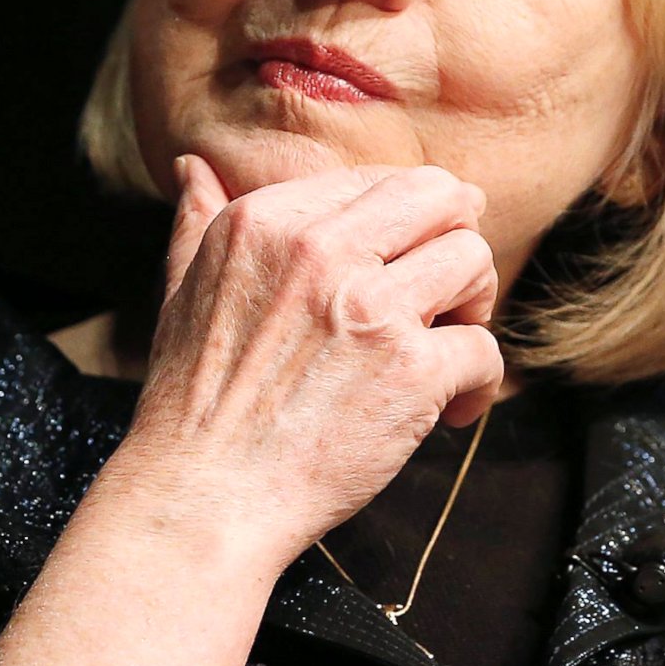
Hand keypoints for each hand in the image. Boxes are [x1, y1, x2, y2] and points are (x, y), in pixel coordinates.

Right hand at [106, 153, 503, 573]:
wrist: (204, 498)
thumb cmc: (192, 405)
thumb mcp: (180, 293)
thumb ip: (197, 220)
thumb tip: (195, 167)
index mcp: (267, 221)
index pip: (377, 180)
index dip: (403, 224)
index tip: (401, 267)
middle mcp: (320, 249)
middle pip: (441, 196)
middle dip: (455, 239)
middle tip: (443, 295)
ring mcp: (369, 307)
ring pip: (473, 260)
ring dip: (473, 306)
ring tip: (444, 349)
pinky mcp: (410, 370)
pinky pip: (484, 348)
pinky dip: (478, 384)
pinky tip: (449, 411)